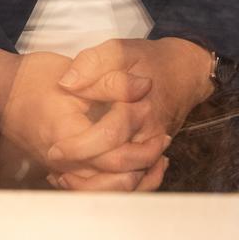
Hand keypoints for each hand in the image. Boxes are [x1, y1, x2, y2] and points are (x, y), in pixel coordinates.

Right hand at [0, 47, 159, 190]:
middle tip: (162, 136)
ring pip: (108, 191)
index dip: (136, 124)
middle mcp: (64, 161)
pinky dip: (120, 184)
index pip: (113, 144)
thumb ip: (111, 81)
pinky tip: (136, 170)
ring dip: (137, 178)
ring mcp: (63, 170)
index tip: (149, 103)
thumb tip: (145, 85)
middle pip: (115, 176)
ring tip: (157, 158)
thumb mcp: (74, 72)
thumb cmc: (33, 78)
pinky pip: (97, 190)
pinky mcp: (64, 172)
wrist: (1, 91)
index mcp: (66, 135)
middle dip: (144, 156)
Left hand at [52, 37, 214, 190]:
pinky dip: (115, 189)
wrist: (184, 73)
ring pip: (129, 182)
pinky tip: (90, 182)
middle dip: (85, 174)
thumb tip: (67, 83)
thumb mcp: (119, 50)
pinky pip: (138, 183)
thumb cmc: (148, 60)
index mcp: (138, 105)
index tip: (54, 149)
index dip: (79, 147)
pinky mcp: (154, 156)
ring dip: (98, 187)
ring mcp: (154, 147)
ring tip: (68, 179)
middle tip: (57, 170)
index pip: (108, 135)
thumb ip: (91, 64)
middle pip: (118, 165)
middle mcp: (149, 132)